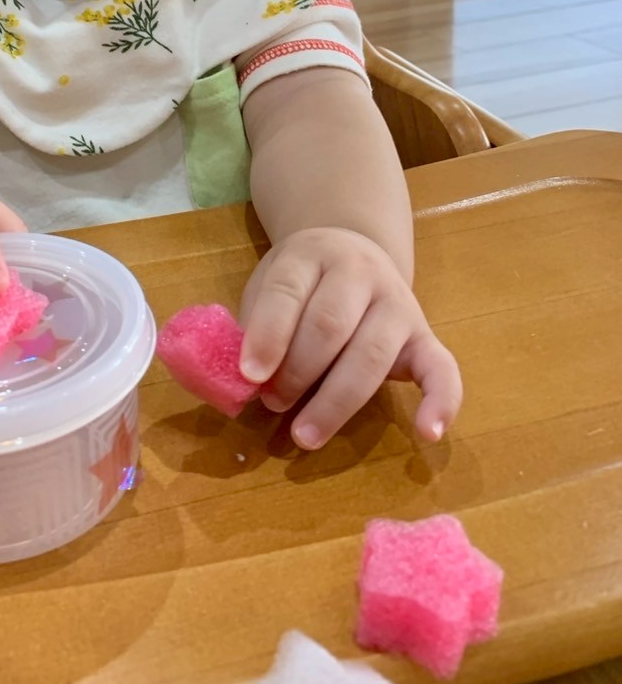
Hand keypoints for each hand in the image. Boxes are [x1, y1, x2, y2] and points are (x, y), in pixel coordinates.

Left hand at [238, 226, 461, 448]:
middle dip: (297, 372)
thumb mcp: (270, 287)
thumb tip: (240, 383)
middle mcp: (359, 272)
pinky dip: (442, 401)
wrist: (353, 249)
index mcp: (310, 255)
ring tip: (304, 434)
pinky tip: (429, 433)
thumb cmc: (302, 283)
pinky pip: (443, 368)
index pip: (288, 292)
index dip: (268, 335)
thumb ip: (257, 326)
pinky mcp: (425, 335)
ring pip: (371, 354)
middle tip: (272, 403)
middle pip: (330, 326)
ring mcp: (398, 303)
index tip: (249, 375)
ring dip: (335, 400)